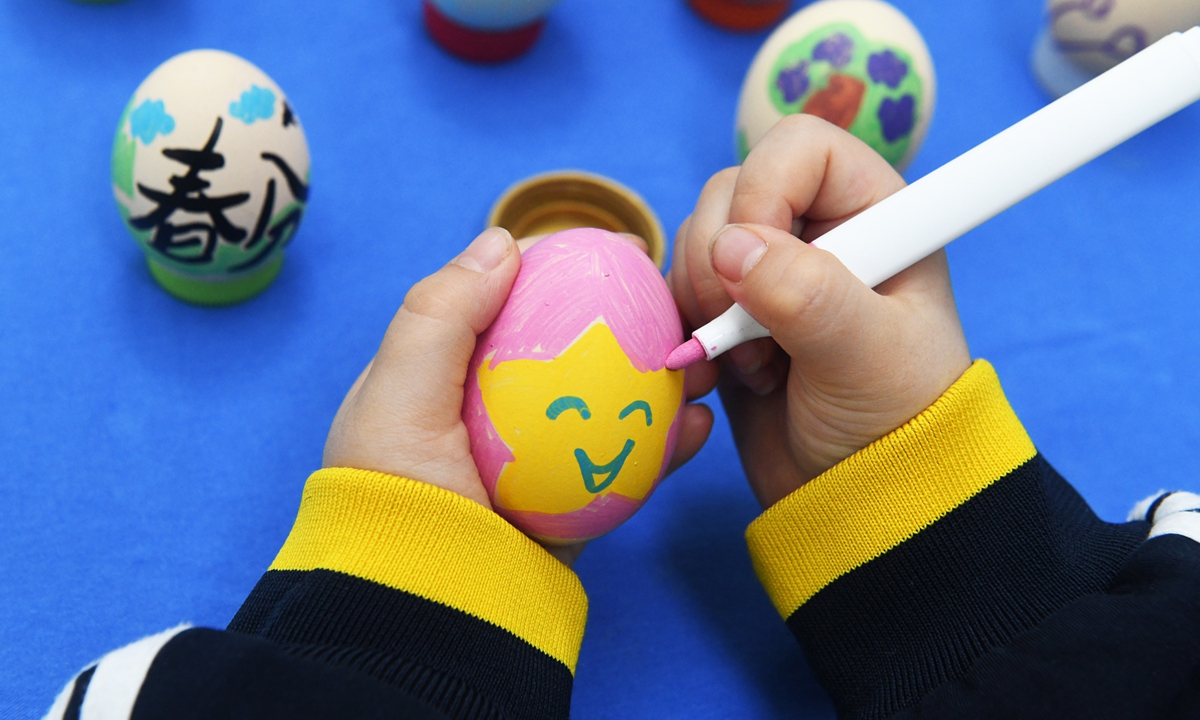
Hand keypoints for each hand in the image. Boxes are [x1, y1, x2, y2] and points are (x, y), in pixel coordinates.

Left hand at [323, 228, 714, 566]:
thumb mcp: (398, 399)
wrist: (429, 613)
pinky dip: (669, 445)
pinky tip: (700, 425)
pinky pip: (630, 464)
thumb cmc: (399, 501)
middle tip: (672, 300)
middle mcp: (494, 414)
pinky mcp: (574, 505)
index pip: (507, 305)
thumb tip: (502, 241)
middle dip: (626, 322)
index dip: (561, 270)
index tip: (616, 252)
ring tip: (698, 358)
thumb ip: (440, 316)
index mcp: (444, 379)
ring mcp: (539, 460)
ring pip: (610, 403)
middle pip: (572, 349)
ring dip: (660, 378)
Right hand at [669, 115, 971, 509]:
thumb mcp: (867, 356)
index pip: (799, 148)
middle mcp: (821, 231)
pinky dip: (683, 329)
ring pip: (697, 240)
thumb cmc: (896, 423)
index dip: (763, 192)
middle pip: (731, 191)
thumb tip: (730, 246)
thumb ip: (807, 293)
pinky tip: (717, 376)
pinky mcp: (732, 317)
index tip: (758, 264)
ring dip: (703, 304)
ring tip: (752, 366)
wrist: (862, 499)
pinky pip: (678, 290)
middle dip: (720, 264)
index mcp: (875, 215)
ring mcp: (771, 273)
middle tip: (754, 338)